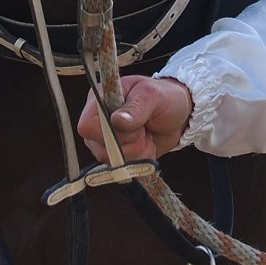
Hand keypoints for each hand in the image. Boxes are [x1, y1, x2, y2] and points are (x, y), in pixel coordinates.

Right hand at [76, 75, 191, 162]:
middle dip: (129, 142)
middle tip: (144, 126)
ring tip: (147, 133)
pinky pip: (125, 169)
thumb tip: (116, 120)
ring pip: (114, 161)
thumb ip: (136, 107)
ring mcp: (105, 142)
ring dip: (138, 150)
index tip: (131, 124)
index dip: (107, 132)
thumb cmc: (165, 97)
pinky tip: (148, 143)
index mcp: (100, 99)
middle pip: (100, 148)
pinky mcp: (117, 156)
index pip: (86, 126)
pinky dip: (142, 159)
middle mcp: (98, 122)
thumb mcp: (153, 95)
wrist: (179, 115)